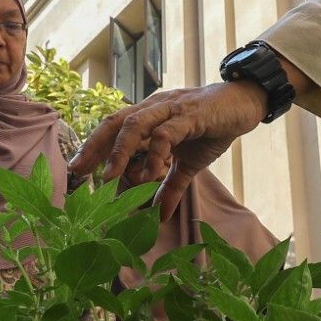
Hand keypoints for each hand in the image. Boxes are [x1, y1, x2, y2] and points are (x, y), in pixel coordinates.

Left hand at [69, 81, 267, 214]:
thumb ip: (171, 186)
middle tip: (78, 172)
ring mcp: (170, 109)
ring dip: (119, 151)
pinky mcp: (190, 114)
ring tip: (109, 177)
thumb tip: (159, 216)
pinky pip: (166, 133)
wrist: (244, 103)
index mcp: (149, 116)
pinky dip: (155, 153)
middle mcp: (153, 108)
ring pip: (134, 124)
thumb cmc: (213, 127)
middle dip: (94, 147)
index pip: (113, 129)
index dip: (93, 147)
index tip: (76, 170)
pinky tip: (151, 174)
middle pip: (114, 123)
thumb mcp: (189, 163)